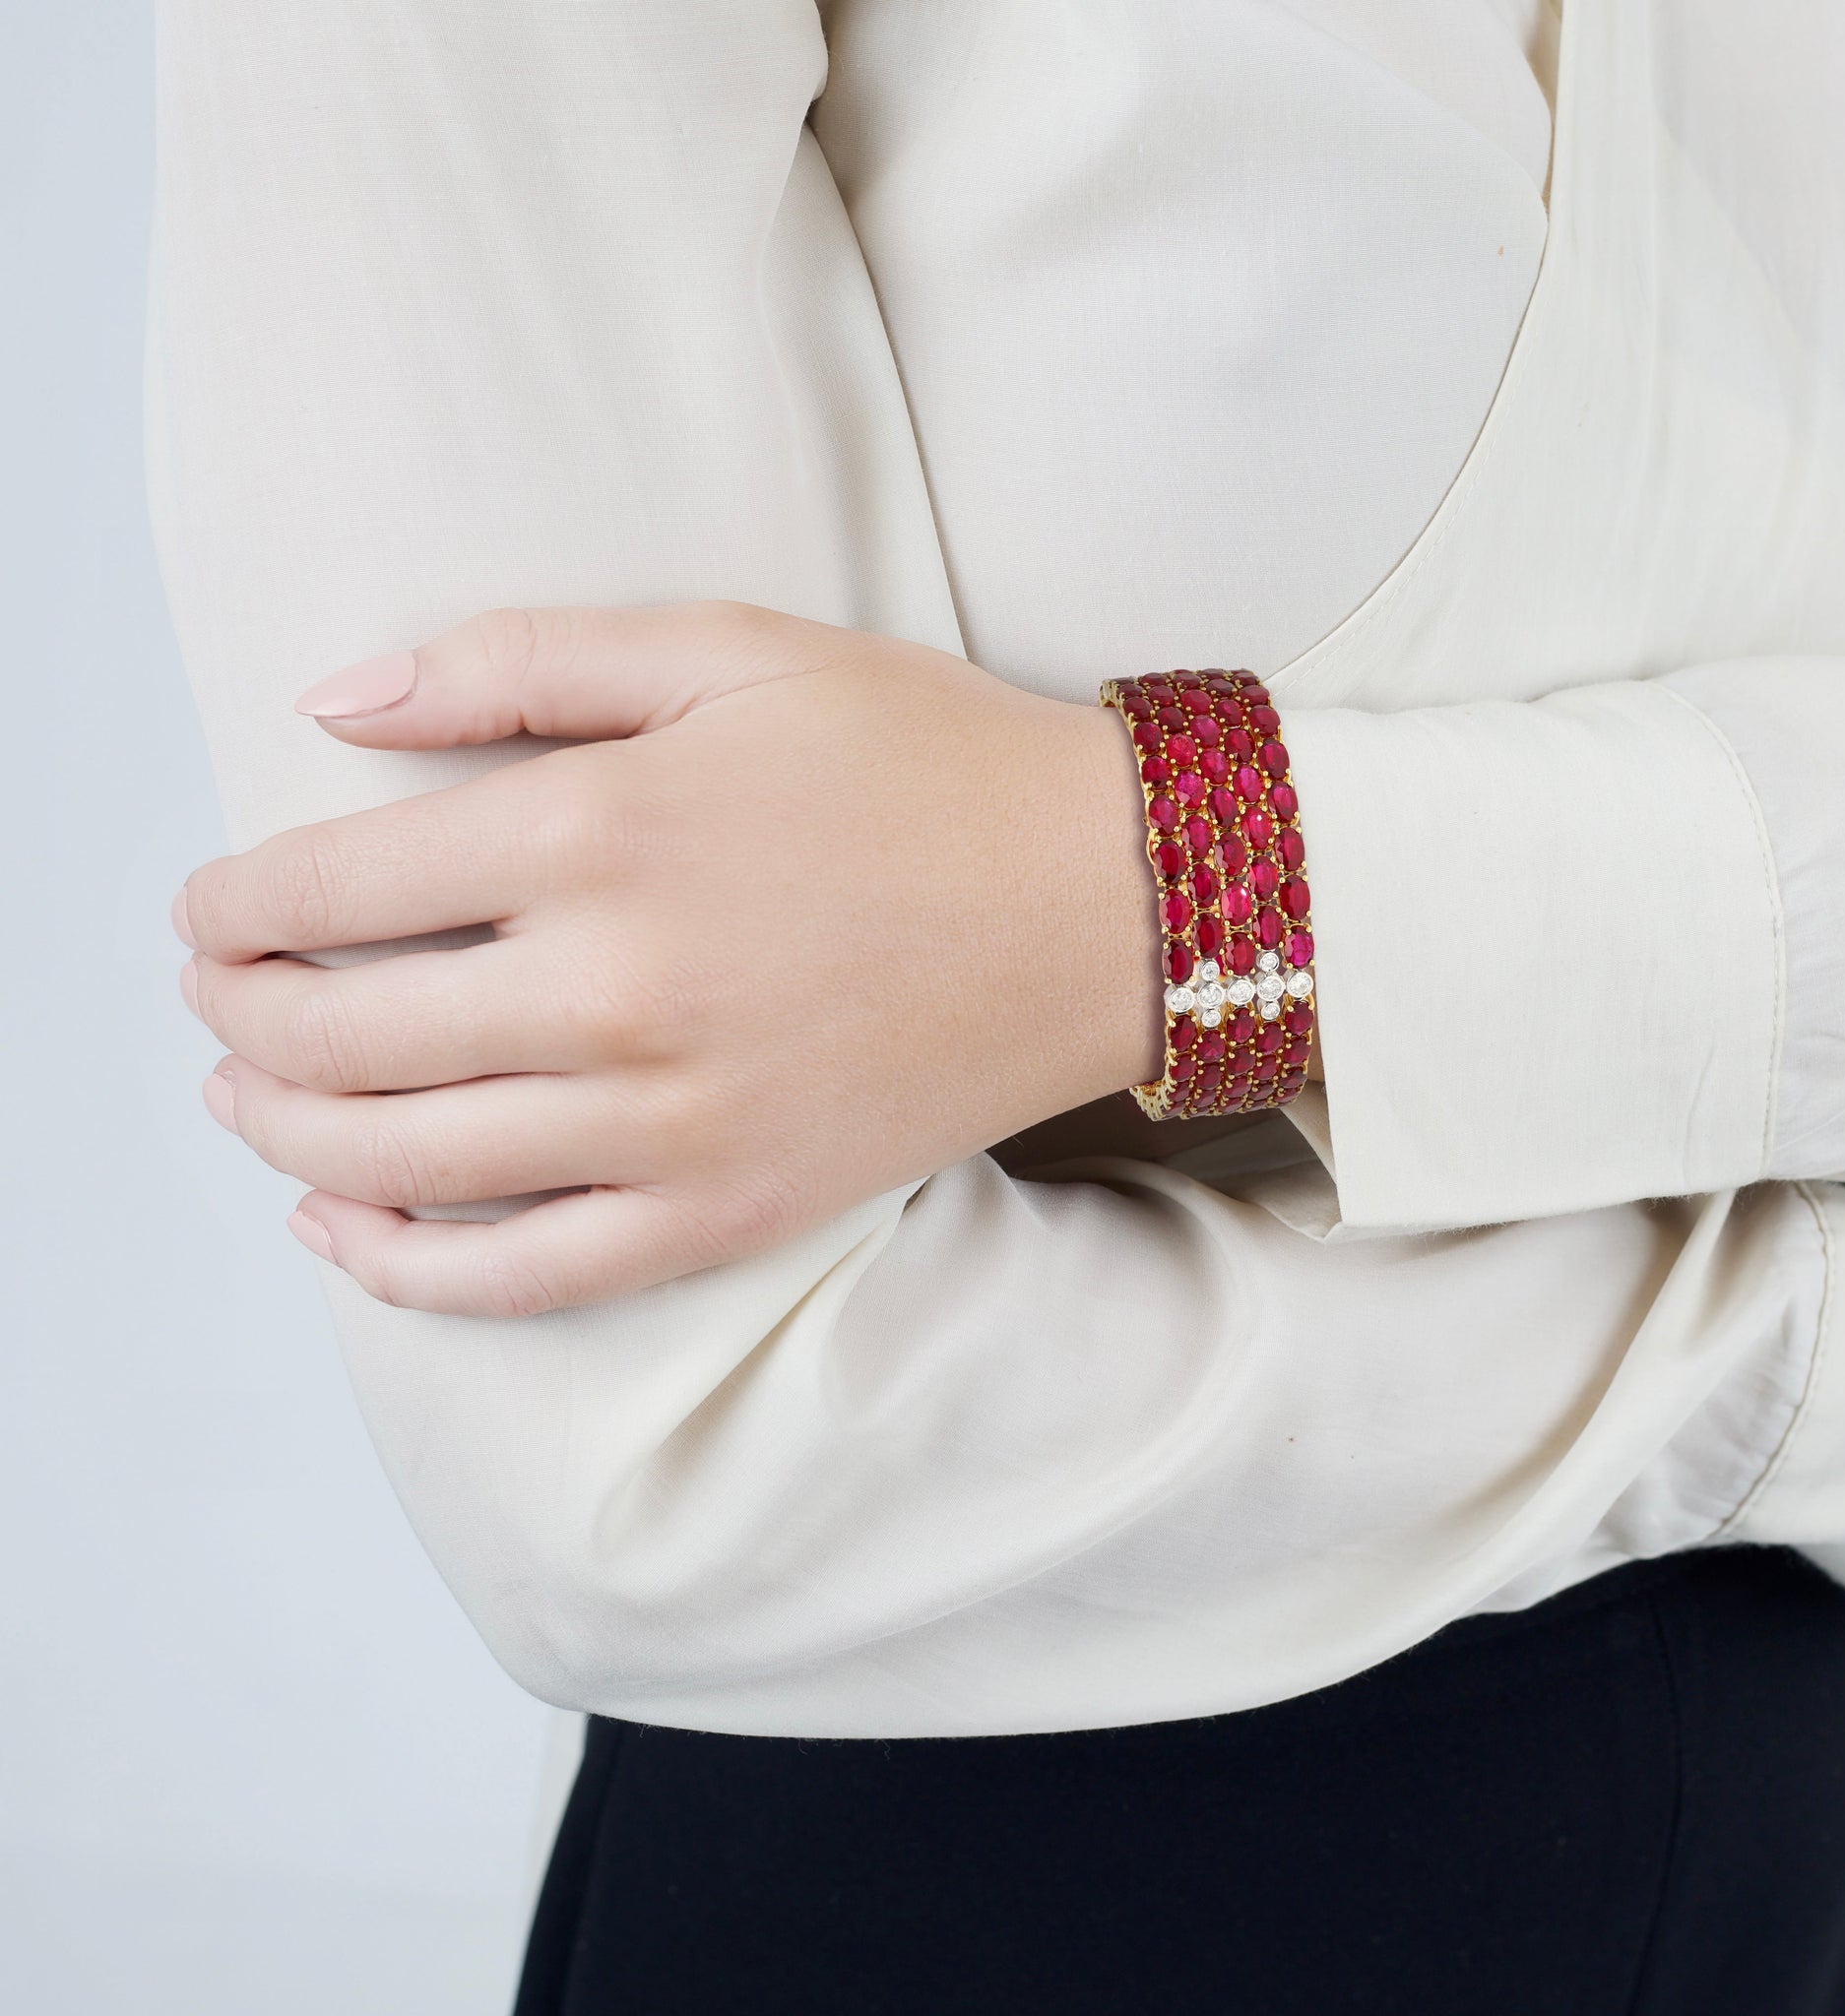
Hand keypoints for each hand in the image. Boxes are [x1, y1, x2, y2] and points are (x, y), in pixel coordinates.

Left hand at [177, 603, 1162, 1314]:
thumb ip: (516, 660)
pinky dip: (403, 1267)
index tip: (209, 909)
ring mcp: (671, 1122)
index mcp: (597, 833)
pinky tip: (342, 1230)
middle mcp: (613, 992)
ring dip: (285, 1132)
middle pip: (338, 1036)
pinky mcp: (728, 1210)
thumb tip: (329, 700)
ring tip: (245, 1098)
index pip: (330, 889)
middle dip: (238, 1017)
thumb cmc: (926, 758)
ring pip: (403, 1162)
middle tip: (218, 997)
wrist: (1106, 904)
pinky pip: (525, 1273)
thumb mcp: (731, 647)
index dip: (232, 906)